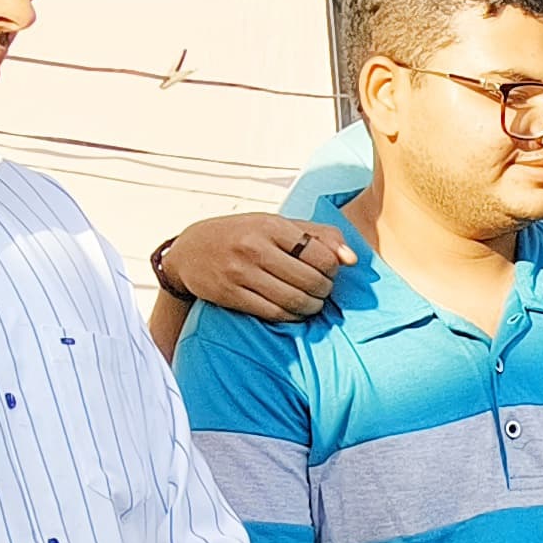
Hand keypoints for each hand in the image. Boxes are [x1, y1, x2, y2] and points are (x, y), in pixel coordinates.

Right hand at [160, 214, 354, 321]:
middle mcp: (254, 247)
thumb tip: (352, 260)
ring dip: (311, 307)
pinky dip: (291, 316)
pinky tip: (293, 311)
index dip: (333, 269)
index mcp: (270, 226)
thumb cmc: (245, 236)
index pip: (321, 255)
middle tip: (322, 290)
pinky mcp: (230, 294)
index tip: (328, 271)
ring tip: (311, 302)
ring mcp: (240, 272)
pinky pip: (274, 313)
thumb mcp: (278, 226)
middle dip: (324, 291)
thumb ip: (320, 236)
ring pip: (295, 300)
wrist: (190, 250)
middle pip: (311, 281)